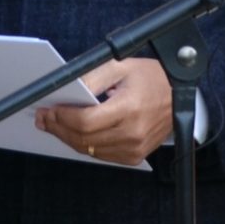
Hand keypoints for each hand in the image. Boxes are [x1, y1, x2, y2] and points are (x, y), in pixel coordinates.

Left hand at [34, 57, 178, 165]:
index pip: (85, 121)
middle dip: (58, 128)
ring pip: (89, 150)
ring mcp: (135, 148)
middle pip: (83, 138)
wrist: (180, 95)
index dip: (61, 118)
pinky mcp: (135, 156)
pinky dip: (85, 146)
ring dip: (68, 138)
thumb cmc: (152, 78)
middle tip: (44, 118)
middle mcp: (133, 132)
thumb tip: (65, 90)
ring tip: (55, 126)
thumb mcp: (121, 66)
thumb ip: (92, 77)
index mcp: (129, 108)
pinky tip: (76, 134)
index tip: (48, 110)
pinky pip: (101, 156)